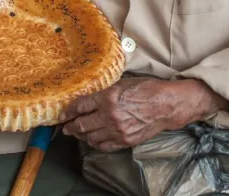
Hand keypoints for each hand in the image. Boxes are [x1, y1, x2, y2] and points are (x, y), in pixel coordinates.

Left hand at [59, 78, 226, 151]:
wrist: (166, 105)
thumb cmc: (146, 89)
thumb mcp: (122, 83)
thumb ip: (104, 91)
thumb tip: (88, 96)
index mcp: (107, 97)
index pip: (80, 106)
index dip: (68, 112)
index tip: (62, 115)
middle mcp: (109, 115)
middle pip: (81, 124)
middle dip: (70, 126)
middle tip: (64, 127)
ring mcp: (117, 130)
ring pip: (90, 137)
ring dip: (81, 136)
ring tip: (77, 133)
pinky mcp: (124, 141)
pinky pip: (103, 145)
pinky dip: (95, 143)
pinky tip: (92, 139)